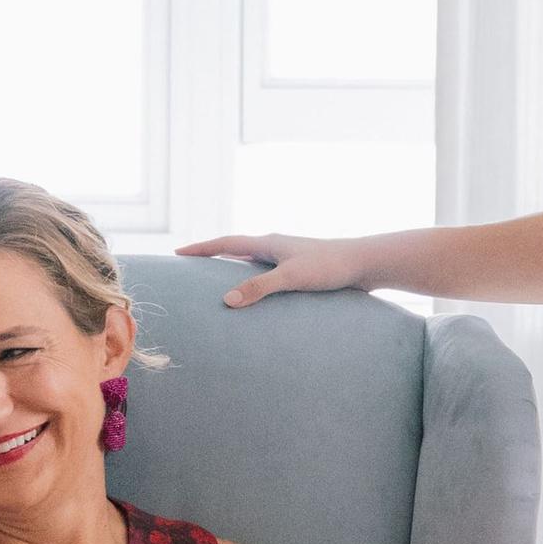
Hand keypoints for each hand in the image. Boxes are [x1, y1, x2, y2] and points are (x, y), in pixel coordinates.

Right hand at [177, 231, 371, 310]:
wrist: (365, 263)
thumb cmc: (329, 267)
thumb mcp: (291, 278)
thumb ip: (259, 288)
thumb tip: (226, 300)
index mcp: (268, 242)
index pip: (225, 243)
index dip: (200, 249)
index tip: (177, 252)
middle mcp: (275, 246)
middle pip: (235, 250)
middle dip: (212, 257)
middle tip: (190, 265)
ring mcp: (288, 257)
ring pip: (251, 262)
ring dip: (232, 269)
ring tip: (215, 281)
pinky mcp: (300, 269)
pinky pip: (267, 273)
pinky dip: (253, 280)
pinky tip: (256, 295)